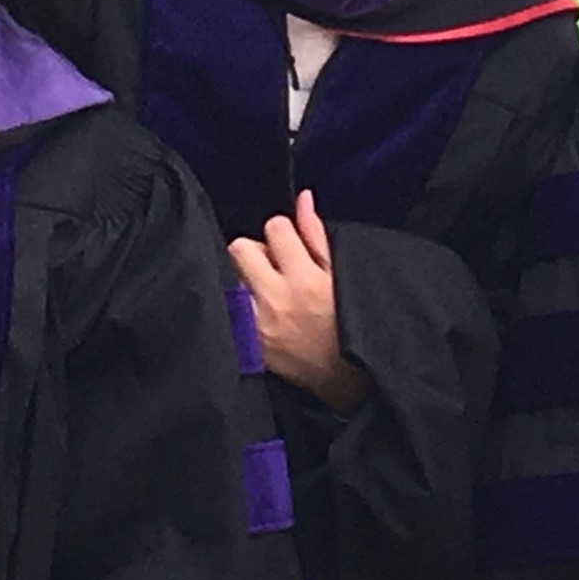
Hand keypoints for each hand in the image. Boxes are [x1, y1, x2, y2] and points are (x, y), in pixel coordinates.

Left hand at [229, 189, 368, 412]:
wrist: (347, 381)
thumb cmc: (350, 324)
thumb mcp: (342, 277)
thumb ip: (317, 237)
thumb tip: (302, 199)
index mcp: (304, 279)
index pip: (275, 228)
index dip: (285, 233)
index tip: (293, 248)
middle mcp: (274, 300)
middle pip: (240, 248)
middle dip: (256, 252)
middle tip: (273, 268)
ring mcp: (256, 325)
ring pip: (228, 278)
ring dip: (244, 280)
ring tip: (264, 293)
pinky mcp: (247, 346)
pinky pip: (228, 310)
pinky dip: (237, 307)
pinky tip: (256, 314)